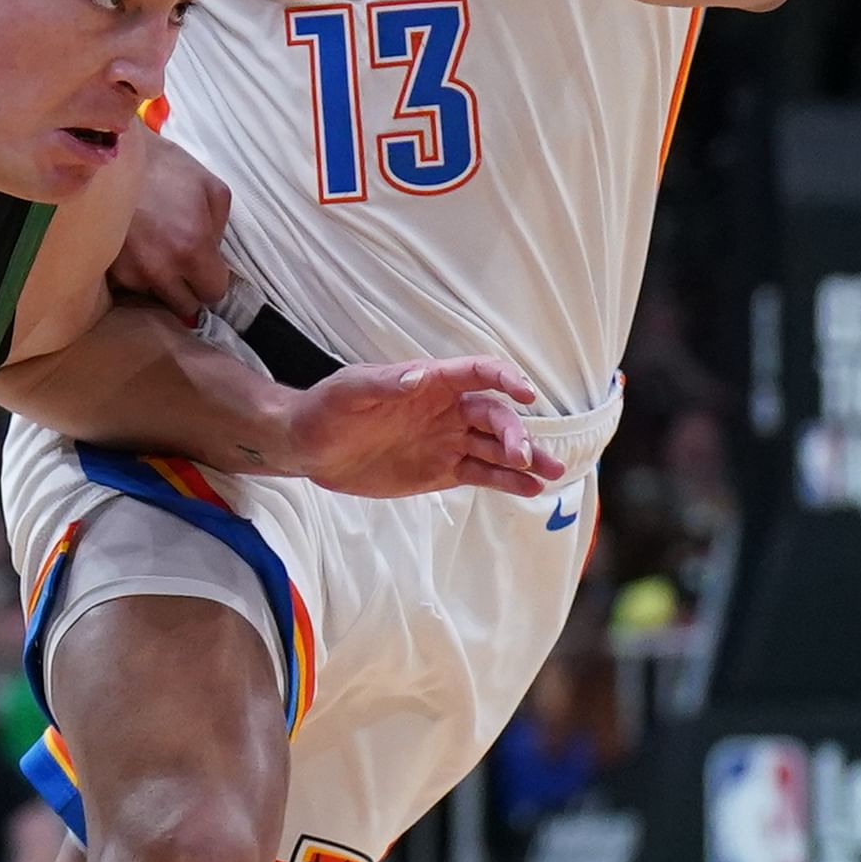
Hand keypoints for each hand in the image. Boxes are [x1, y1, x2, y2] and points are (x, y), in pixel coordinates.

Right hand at [108, 138, 232, 320]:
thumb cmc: (167, 167)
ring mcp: (131, 273)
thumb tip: (213, 255)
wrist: (114, 156)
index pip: (213, 293)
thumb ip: (221, 230)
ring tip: (156, 251)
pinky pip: (132, 287)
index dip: (213, 280)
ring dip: (162, 283)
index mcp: (192, 250)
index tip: (207, 267)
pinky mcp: (109, 271)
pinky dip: (138, 274)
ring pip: (157, 298)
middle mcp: (161, 270)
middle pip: (186, 307)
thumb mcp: (212, 189)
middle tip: (184, 264)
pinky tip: (137, 249)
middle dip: (189, 289)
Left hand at [275, 354, 565, 498]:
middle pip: (494, 415)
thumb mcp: (349, 392)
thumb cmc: (325, 409)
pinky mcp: (441, 471)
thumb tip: (421, 375)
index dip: (505, 379)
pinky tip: (530, 488)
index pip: (478, 373)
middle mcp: (447, 409)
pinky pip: (481, 474)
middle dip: (515, 433)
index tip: (526, 394)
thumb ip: (384, 384)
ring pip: (496, 447)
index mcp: (431, 381)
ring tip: (552, 472)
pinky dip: (507, 481)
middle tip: (525, 456)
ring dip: (525, 457)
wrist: (308, 448)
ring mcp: (447, 441)